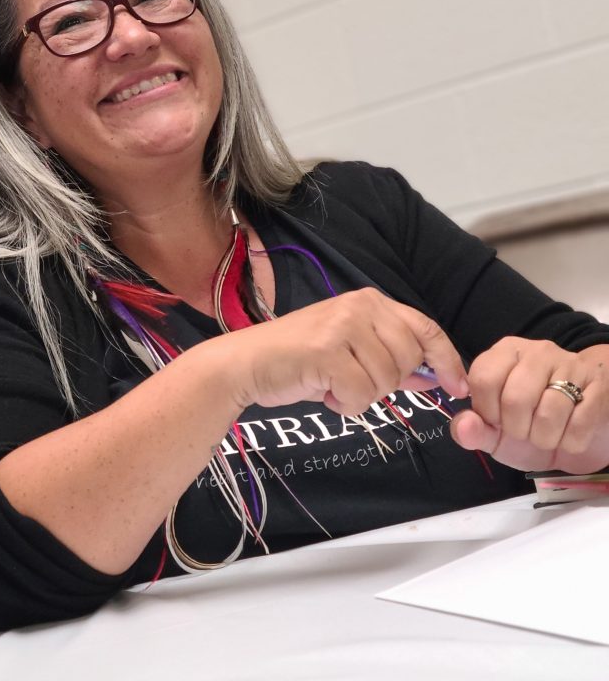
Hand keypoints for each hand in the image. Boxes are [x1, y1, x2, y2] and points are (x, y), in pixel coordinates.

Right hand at [227, 288, 468, 414]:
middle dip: (388, 383)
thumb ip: (390, 359)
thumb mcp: (351, 351)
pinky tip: (323, 391)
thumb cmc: (298, 359)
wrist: (247, 363)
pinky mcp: (327, 350)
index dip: (447, 358)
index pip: (425, 327)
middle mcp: (360, 306)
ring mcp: (343, 326)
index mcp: (370, 301)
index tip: (458, 385)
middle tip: (354, 380)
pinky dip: (344, 404)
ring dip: (361, 395)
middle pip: (408, 359)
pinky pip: (361, 394)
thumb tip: (433, 376)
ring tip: (332, 384)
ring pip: (385, 380)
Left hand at [450, 338, 608, 472]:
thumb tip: (463, 426)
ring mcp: (570, 364)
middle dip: (518, 430)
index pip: (483, 379)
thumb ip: (473, 430)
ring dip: (545, 438)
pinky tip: (569, 434)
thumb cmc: (531, 424)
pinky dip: (571, 441)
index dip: (487, 411)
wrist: (582, 427)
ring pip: (548, 412)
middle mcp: (537, 351)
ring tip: (547, 434)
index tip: (497, 421)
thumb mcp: (496, 432)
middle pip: (515, 399)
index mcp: (505, 352)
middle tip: (525, 431)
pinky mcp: (598, 384)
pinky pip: (580, 423)